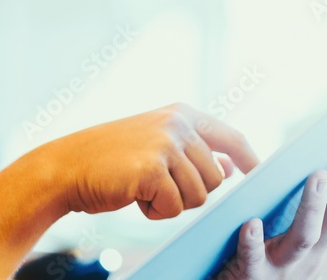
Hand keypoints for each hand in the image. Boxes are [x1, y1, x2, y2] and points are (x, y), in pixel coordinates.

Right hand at [38, 103, 259, 218]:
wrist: (65, 167)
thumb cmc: (112, 161)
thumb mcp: (158, 146)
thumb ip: (194, 152)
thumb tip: (231, 167)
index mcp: (182, 114)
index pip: (232, 136)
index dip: (250, 158)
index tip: (261, 173)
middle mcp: (178, 123)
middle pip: (216, 178)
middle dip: (191, 193)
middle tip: (158, 188)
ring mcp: (166, 144)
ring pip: (198, 196)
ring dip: (171, 203)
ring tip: (143, 189)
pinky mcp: (152, 168)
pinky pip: (175, 208)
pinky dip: (155, 212)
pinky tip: (134, 197)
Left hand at [215, 134, 326, 279]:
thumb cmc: (271, 255)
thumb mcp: (302, 232)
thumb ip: (316, 204)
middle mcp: (316, 254)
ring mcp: (287, 267)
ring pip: (305, 236)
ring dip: (313, 206)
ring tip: (318, 174)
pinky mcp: (254, 275)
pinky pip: (254, 259)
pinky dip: (254, 242)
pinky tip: (252, 223)